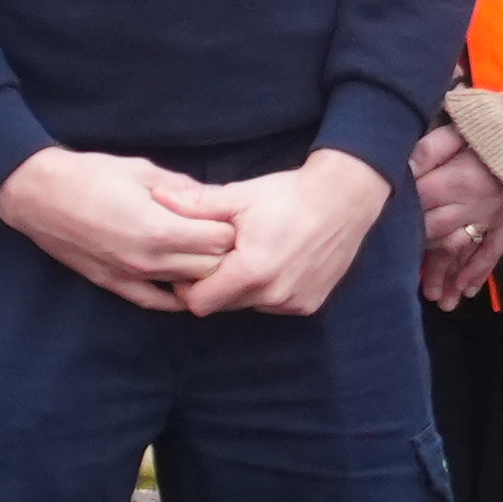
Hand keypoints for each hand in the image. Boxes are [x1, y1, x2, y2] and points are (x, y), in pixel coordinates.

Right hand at [0, 146, 243, 311]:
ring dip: (201, 273)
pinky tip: (183, 282)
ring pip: (188, 288)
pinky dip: (176, 295)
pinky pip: (156, 301)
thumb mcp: (144, 171)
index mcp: (160, 228)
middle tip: (220, 235)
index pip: (221, 241)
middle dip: (223, 252)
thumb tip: (214, 198)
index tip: (229, 217)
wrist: (38, 194)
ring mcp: (130, 276)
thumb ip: (183, 189)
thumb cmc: (90, 175)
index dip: (231, 228)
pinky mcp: (113, 284)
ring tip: (202, 253)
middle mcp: (149, 260)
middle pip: (211, 269)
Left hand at [168, 147, 392, 318]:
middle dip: (214, 285)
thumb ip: (195, 205)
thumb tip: (157, 196)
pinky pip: (274, 305)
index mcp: (251, 272)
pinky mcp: (309, 304)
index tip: (194, 263)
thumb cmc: (289, 195)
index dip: (189, 286)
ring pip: (248, 306)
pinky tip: (275, 262)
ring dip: (242, 288)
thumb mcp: (239, 196)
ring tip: (249, 255)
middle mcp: (273, 295)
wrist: (345, 198)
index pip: (199, 303)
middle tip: (220, 255)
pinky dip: (268, 290)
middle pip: (222, 305)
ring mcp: (293, 302)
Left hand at [409, 126, 502, 311]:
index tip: (383, 231)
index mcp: (454, 181)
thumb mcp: (460, 130)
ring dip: (447, 277)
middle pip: (435, 236)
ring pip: (462, 253)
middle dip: (418, 258)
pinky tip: (466, 292)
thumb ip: (430, 148)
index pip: (418, 204)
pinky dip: (479, 273)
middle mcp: (470, 206)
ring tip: (437, 301)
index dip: (400, 217)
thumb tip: (401, 165)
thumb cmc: (498, 129)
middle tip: (400, 279)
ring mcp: (491, 219)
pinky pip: (492, 253)